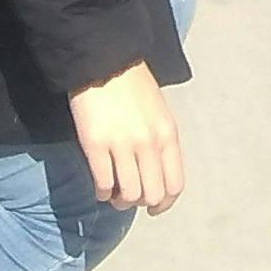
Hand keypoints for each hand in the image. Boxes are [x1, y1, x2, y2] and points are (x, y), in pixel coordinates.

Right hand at [67, 64, 182, 212]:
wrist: (104, 62)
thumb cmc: (132, 86)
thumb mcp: (159, 113)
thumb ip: (160, 143)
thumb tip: (154, 175)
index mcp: (168, 134)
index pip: (174, 185)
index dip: (164, 203)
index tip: (154, 208)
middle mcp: (149, 143)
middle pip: (151, 195)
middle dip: (140, 202)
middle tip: (129, 197)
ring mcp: (123, 145)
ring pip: (128, 195)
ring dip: (120, 200)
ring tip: (113, 194)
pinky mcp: (96, 146)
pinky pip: (103, 184)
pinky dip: (102, 192)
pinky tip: (100, 188)